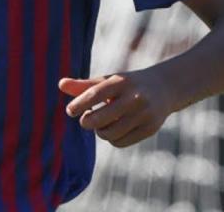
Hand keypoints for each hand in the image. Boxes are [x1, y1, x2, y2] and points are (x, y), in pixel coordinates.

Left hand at [58, 68, 174, 147]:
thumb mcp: (108, 81)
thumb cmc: (127, 85)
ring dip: (100, 131)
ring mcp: (144, 114)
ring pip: (110, 133)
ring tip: (101, 124)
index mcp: (121, 82)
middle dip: (88, 122)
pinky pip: (121, 142)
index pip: (94, 94)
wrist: (164, 88)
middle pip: (100, 119)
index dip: (79, 105)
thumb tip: (60, 84)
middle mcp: (134, 97)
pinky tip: (114, 129)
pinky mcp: (150, 128)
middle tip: (86, 121)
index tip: (70, 111)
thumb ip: (84, 85)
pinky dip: (112, 139)